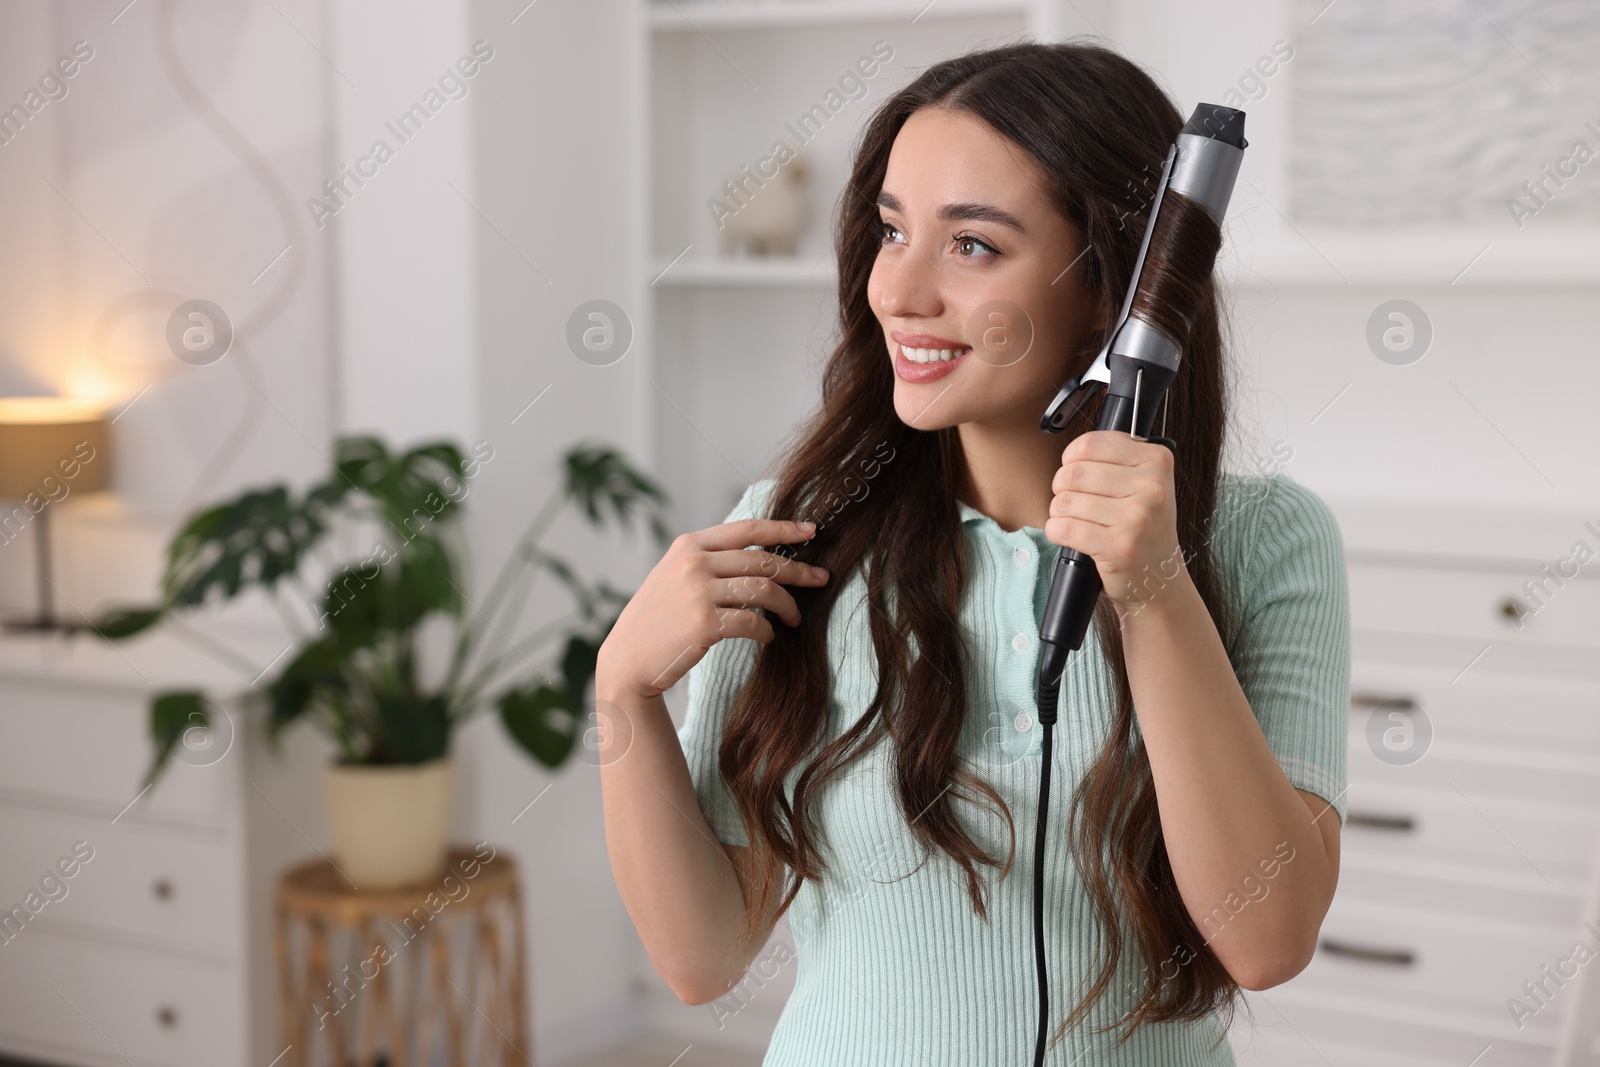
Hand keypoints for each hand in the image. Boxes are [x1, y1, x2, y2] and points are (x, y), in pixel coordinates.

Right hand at [595, 518, 829, 702]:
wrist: (627, 660)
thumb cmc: (657, 621)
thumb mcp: (674, 576)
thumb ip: (708, 561)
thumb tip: (759, 555)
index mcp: (688, 546)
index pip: (747, 528)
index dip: (784, 527)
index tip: (811, 531)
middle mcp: (694, 563)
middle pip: (763, 559)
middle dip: (798, 570)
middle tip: (821, 580)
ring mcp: (698, 593)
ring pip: (764, 589)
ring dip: (787, 605)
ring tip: (794, 618)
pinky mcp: (704, 624)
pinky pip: (753, 622)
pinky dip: (767, 631)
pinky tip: (768, 637)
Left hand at [1045, 430, 1185, 613]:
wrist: (1159, 577)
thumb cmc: (1142, 526)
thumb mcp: (1143, 482)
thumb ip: (1115, 458)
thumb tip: (1072, 451)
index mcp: (1157, 461)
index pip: (1091, 444)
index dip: (1071, 458)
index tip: (1076, 472)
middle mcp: (1151, 487)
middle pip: (1073, 473)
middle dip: (1061, 488)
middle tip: (1073, 502)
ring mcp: (1137, 518)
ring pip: (1065, 501)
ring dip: (1059, 513)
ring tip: (1076, 521)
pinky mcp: (1120, 547)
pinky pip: (1064, 528)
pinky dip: (1056, 532)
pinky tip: (1069, 536)